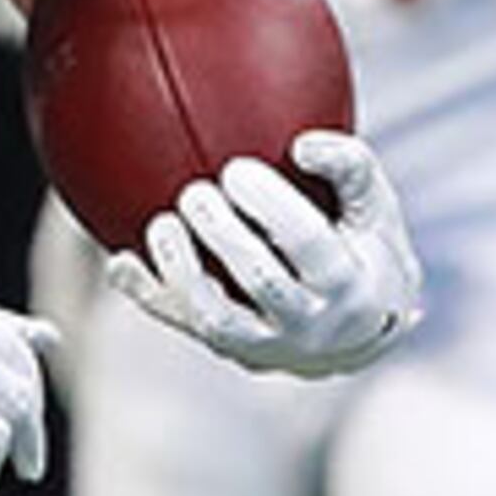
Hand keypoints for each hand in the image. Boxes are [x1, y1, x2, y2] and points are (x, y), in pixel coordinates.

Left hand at [106, 129, 421, 378]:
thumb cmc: (368, 251)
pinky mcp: (231, 352)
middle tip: (195, 192)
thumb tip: (301, 143)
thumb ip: (350, 167)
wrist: (362, 337)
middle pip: (260, 279)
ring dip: (182, 272)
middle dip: (223, 234)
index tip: (237, 170)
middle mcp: (309, 325)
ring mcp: (266, 346)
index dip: (269, 205)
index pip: (306, 243)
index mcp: (349, 285)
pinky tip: (118, 263)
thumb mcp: (377, 210)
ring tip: (161, 225)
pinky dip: (149, 296)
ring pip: (216, 319)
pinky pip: (184, 327)